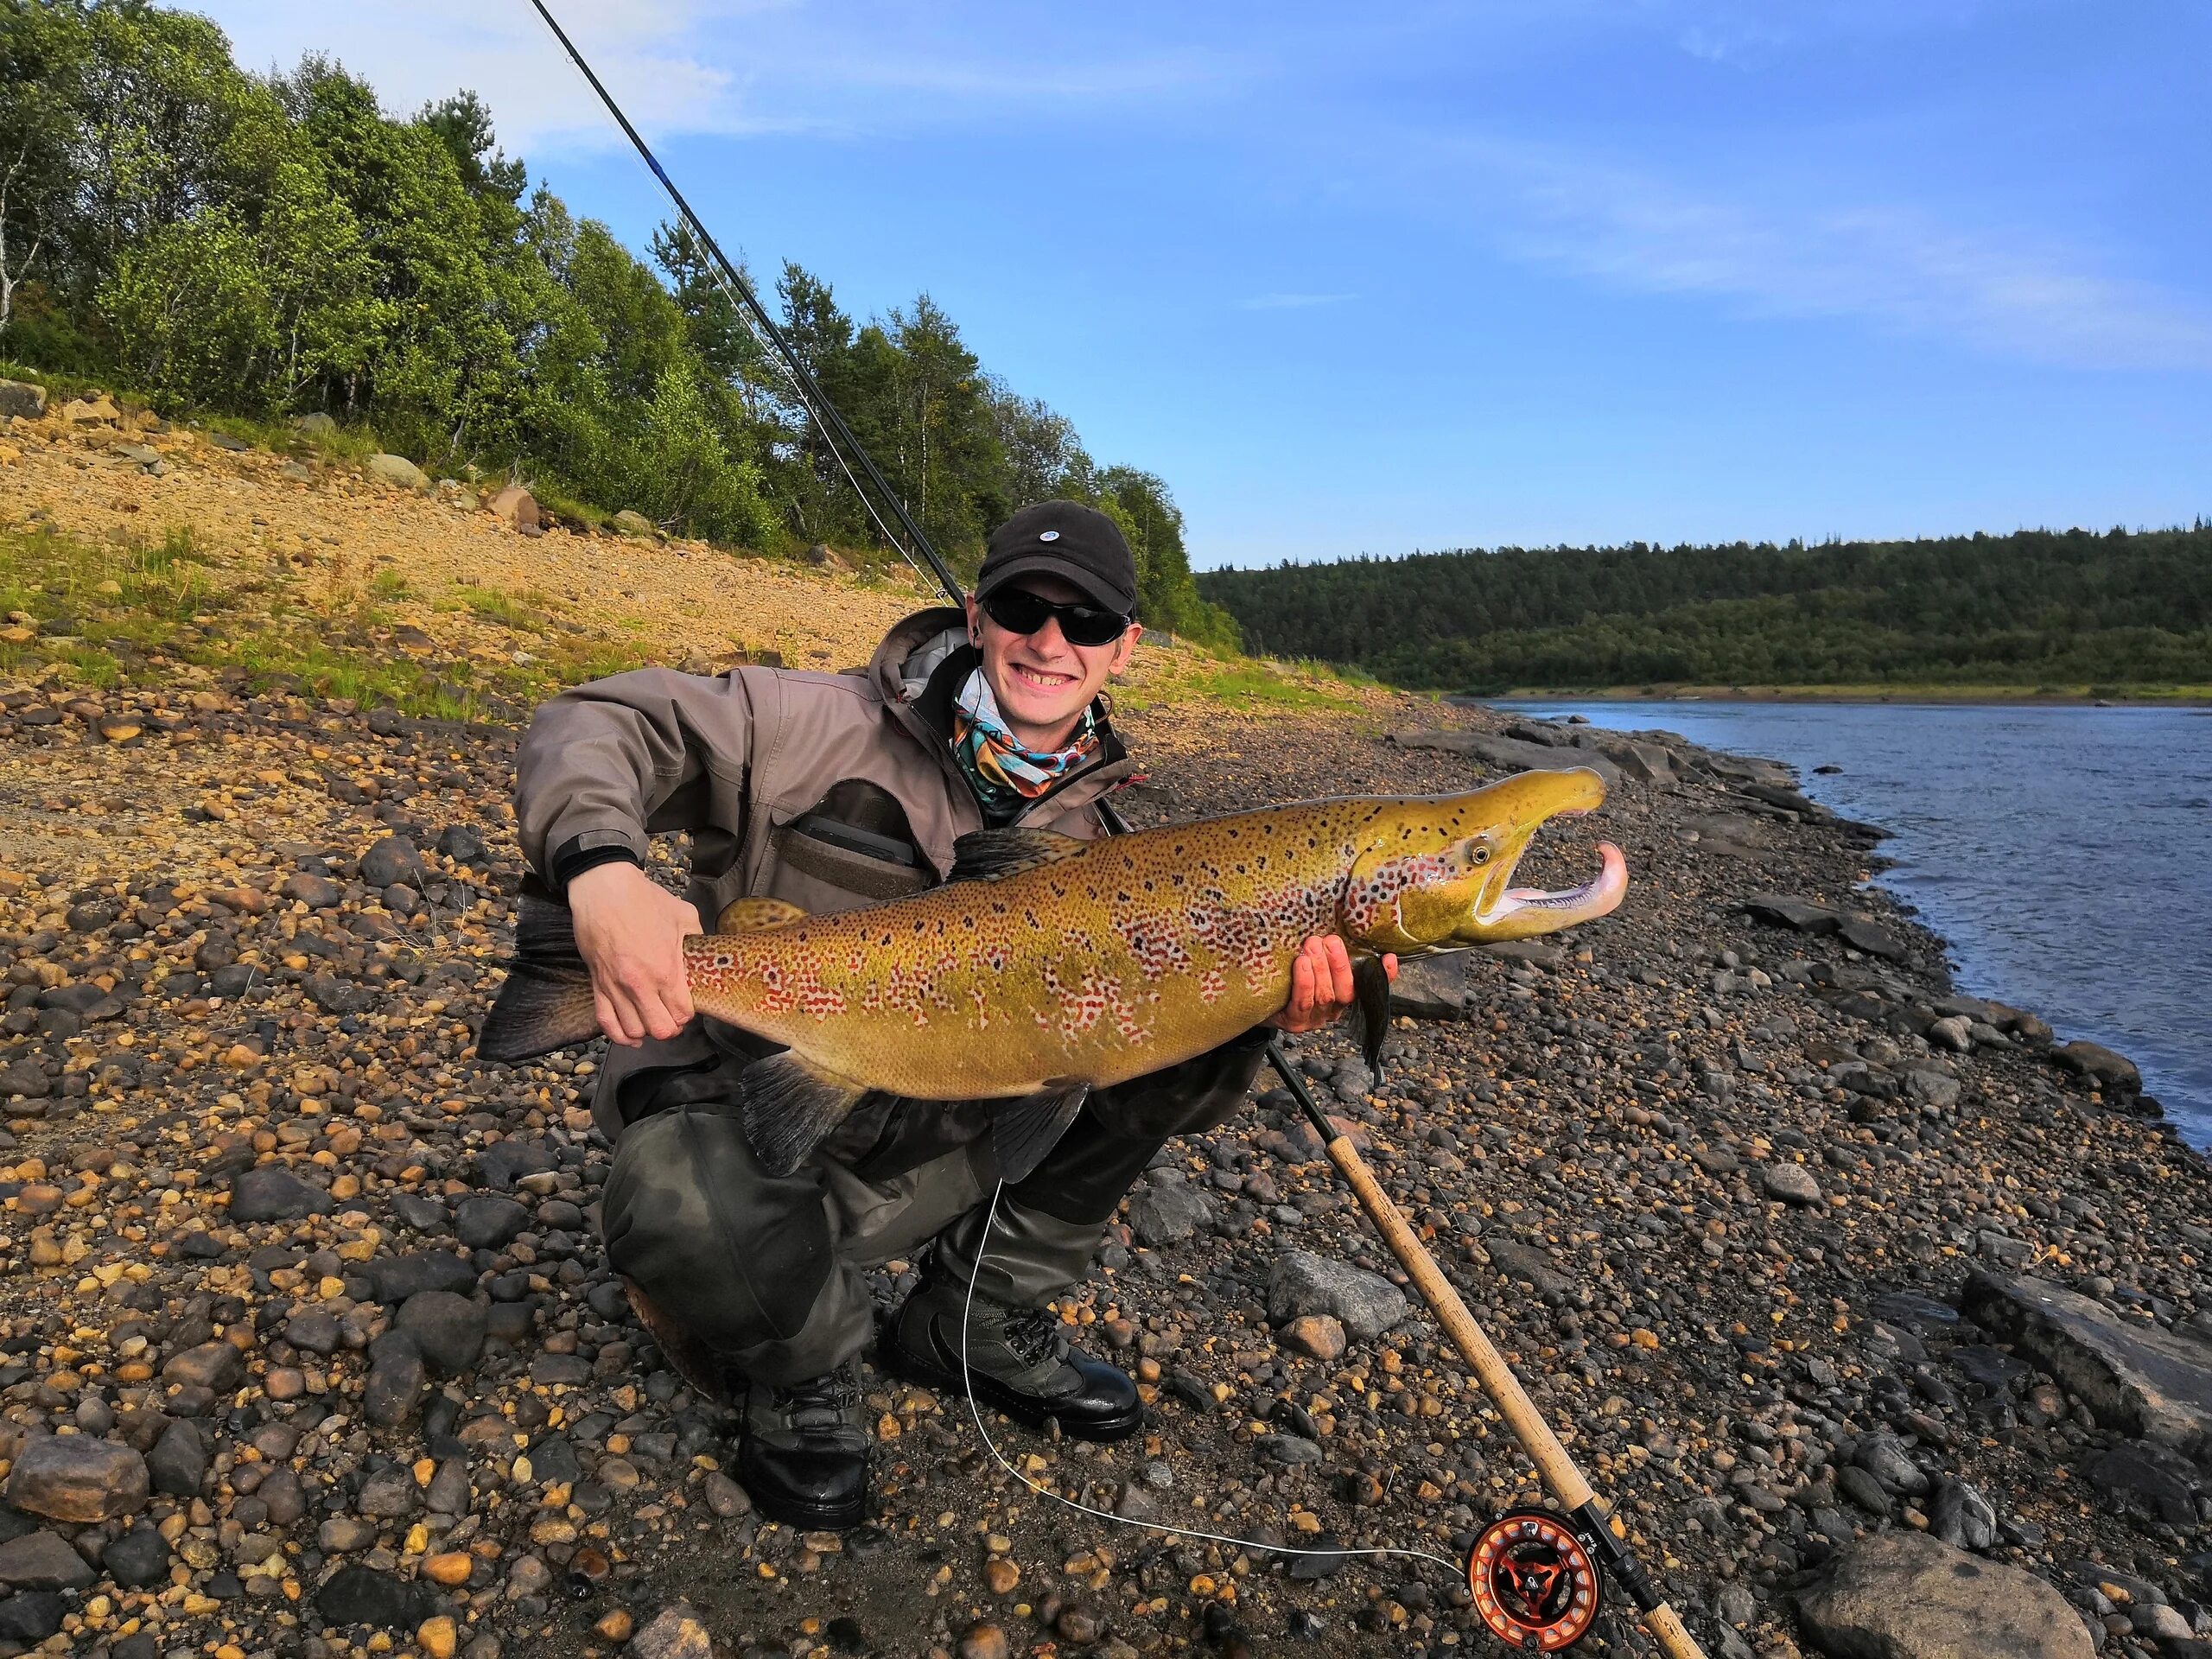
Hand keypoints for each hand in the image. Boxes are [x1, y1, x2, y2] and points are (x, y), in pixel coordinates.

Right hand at [567, 860, 702, 1045]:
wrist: (604, 890)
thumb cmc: (643, 900)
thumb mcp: (684, 915)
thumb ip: (697, 938)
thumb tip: (703, 953)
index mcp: (665, 970)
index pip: (681, 1013)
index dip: (687, 1014)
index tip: (686, 1005)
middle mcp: (640, 985)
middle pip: (659, 1029)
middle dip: (670, 1027)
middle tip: (671, 1015)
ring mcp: (615, 987)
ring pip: (633, 1030)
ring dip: (645, 1029)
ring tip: (652, 1019)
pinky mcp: (597, 985)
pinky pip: (605, 1022)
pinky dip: (619, 1035)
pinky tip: (631, 1035)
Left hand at [1268, 936, 1396, 1033]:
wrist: (1256, 998)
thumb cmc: (1287, 975)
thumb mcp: (1310, 961)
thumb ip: (1325, 950)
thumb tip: (1336, 927)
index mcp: (1343, 995)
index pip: (1371, 987)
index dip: (1385, 976)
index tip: (1388, 958)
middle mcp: (1333, 1009)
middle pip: (1347, 991)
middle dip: (1339, 964)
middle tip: (1329, 940)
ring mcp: (1314, 1018)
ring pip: (1325, 995)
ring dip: (1320, 968)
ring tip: (1311, 946)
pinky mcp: (1294, 1021)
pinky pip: (1303, 1002)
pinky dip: (1304, 982)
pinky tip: (1301, 963)